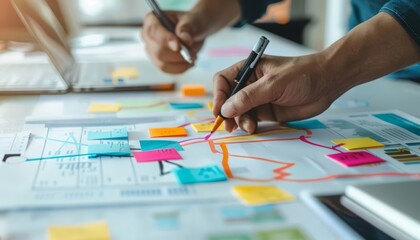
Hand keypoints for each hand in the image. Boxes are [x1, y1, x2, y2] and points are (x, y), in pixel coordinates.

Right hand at [141, 11, 205, 73]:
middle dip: (176, 56)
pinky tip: (188, 63)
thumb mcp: (192, 21)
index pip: (153, 31)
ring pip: (161, 63)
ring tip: (193, 57)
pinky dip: (180, 69)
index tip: (178, 47)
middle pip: (157, 51)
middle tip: (192, 54)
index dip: (165, 40)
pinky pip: (166, 70)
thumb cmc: (191, 23)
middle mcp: (147, 35)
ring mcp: (151, 50)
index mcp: (152, 19)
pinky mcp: (157, 61)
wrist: (195, 32)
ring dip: (180, 64)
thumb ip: (187, 29)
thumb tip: (185, 40)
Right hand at [213, 54, 343, 133]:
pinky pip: (252, 120)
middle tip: (230, 126)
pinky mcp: (267, 111)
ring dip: (240, 121)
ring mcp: (258, 99)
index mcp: (248, 69)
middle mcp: (250, 84)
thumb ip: (250, 97)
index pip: (223, 81)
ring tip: (250, 127)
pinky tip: (254, 129)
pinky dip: (249, 125)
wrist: (328, 82)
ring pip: (239, 112)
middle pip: (229, 99)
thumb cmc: (302, 74)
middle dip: (228, 113)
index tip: (220, 111)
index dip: (218, 95)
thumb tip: (226, 109)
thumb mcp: (274, 84)